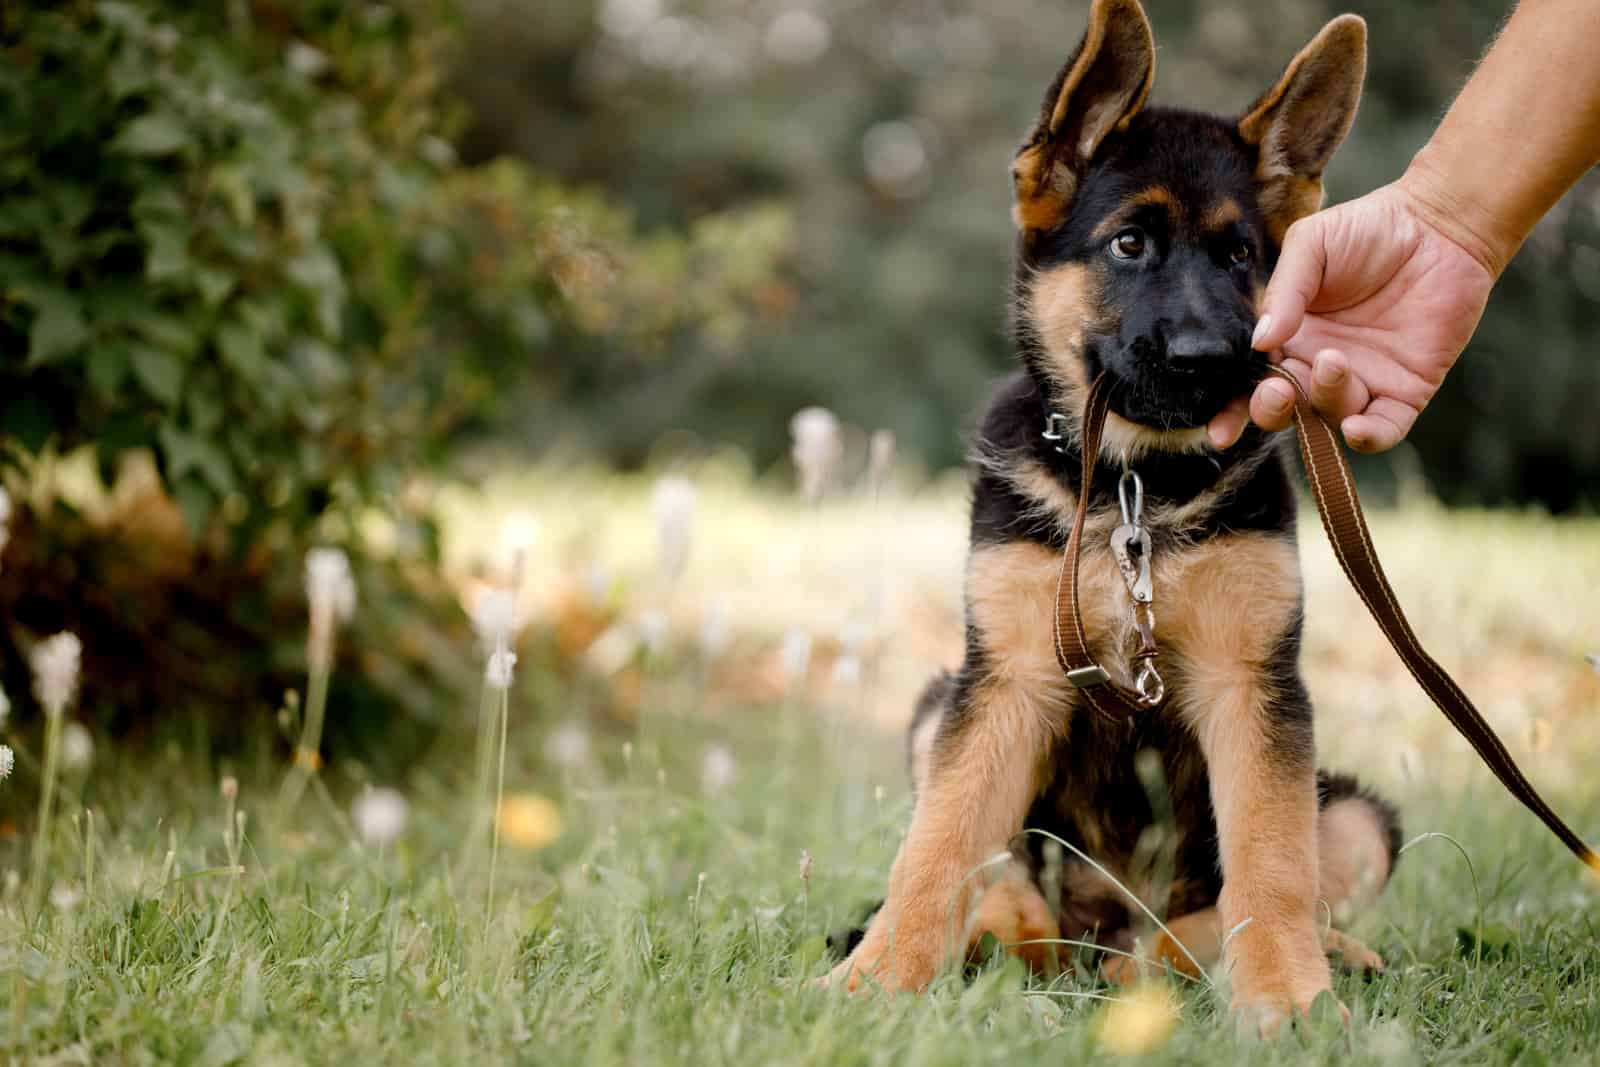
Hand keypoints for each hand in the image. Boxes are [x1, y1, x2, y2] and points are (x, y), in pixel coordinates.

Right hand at [1207, 178, 1496, 452]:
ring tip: (1333, 361)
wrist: (1440, 224)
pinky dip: (1367, 439)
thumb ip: (1283, 292)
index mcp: (1288, 337)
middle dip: (1272, 410)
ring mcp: (1362, 381)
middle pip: (1284, 410)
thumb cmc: (1369, 229)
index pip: (1251, 383)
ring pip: (1328, 417)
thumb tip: (1256, 343)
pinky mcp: (1404, 390)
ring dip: (1323, 400)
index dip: (1231, 411)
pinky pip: (1383, 430)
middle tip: (1278, 389)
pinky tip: (1357, 428)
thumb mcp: (1312, 245)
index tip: (1218, 430)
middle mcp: (1317, 366)